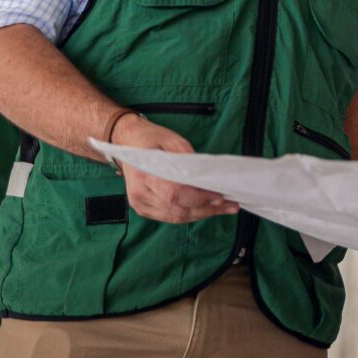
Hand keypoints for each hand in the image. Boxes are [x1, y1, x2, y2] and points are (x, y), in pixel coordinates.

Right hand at [111, 115, 239, 223]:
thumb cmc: (151, 139)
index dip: (198, 199)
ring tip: (223, 209)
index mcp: (144, 173)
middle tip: (229, 205)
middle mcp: (139, 192)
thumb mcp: (172, 140)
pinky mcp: (142, 208)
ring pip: (175, 217)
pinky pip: (169, 217)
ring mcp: (139, 203)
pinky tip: (206, 209)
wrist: (127, 142)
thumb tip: (208, 177)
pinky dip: (189, 214)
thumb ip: (188, 159)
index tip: (219, 196)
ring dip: (201, 214)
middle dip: (206, 209)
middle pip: (177, 209)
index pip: (174, 194)